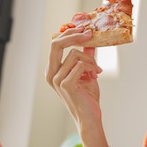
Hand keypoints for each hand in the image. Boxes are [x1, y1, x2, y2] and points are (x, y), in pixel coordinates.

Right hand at [46, 28, 110, 146]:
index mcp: (53, 70)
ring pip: (74, 54)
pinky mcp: (65, 84)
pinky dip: (90, 67)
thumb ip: (85, 56)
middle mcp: (51, 74)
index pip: (55, 44)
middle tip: (88, 33)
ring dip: (90, 60)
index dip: (68, 34)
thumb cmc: (87, 98)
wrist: (90, 118)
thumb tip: (90, 40)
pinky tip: (94, 76)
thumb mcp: (86, 72)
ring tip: (96, 71)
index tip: (84, 29)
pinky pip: (79, 64)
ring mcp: (57, 80)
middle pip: (56, 44)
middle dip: (73, 36)